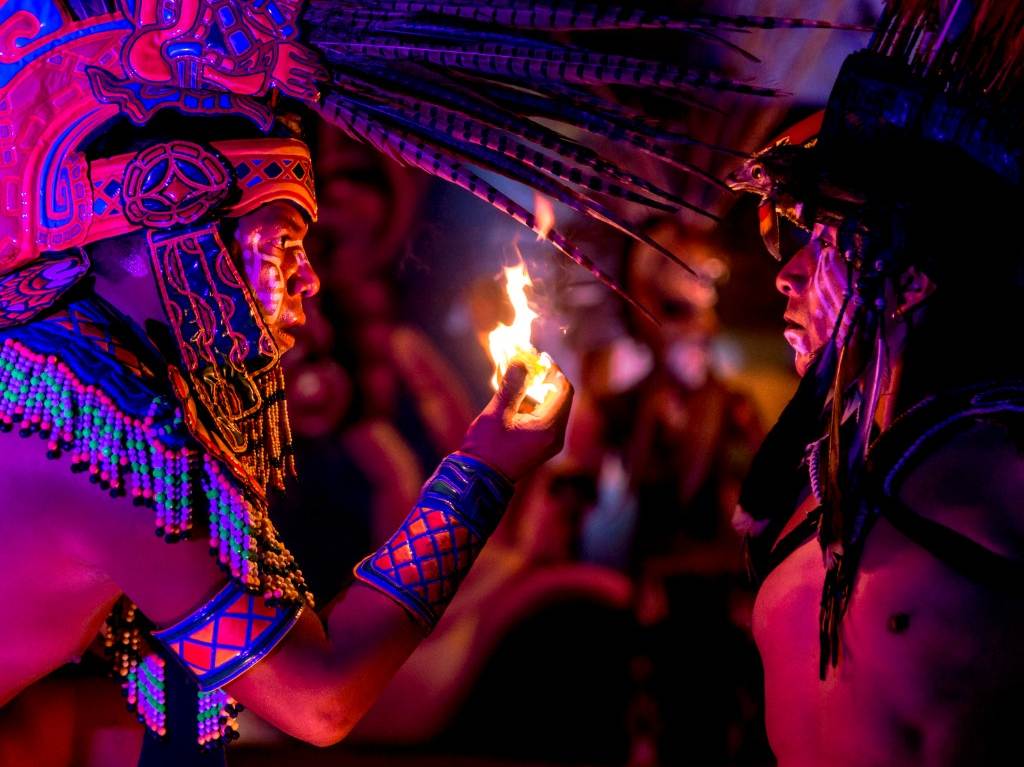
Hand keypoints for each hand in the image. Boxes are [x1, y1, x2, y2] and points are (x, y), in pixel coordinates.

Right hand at [459, 361, 573, 481]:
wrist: (478, 480)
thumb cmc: (486, 448)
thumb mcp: (497, 413)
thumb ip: (512, 385)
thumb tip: (522, 359)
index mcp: (549, 428)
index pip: (563, 389)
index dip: (553, 369)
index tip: (538, 356)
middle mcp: (555, 436)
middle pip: (559, 397)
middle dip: (544, 379)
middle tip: (527, 364)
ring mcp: (550, 443)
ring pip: (551, 407)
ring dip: (536, 391)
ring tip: (517, 378)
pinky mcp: (541, 446)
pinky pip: (544, 419)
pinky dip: (532, 405)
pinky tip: (514, 396)